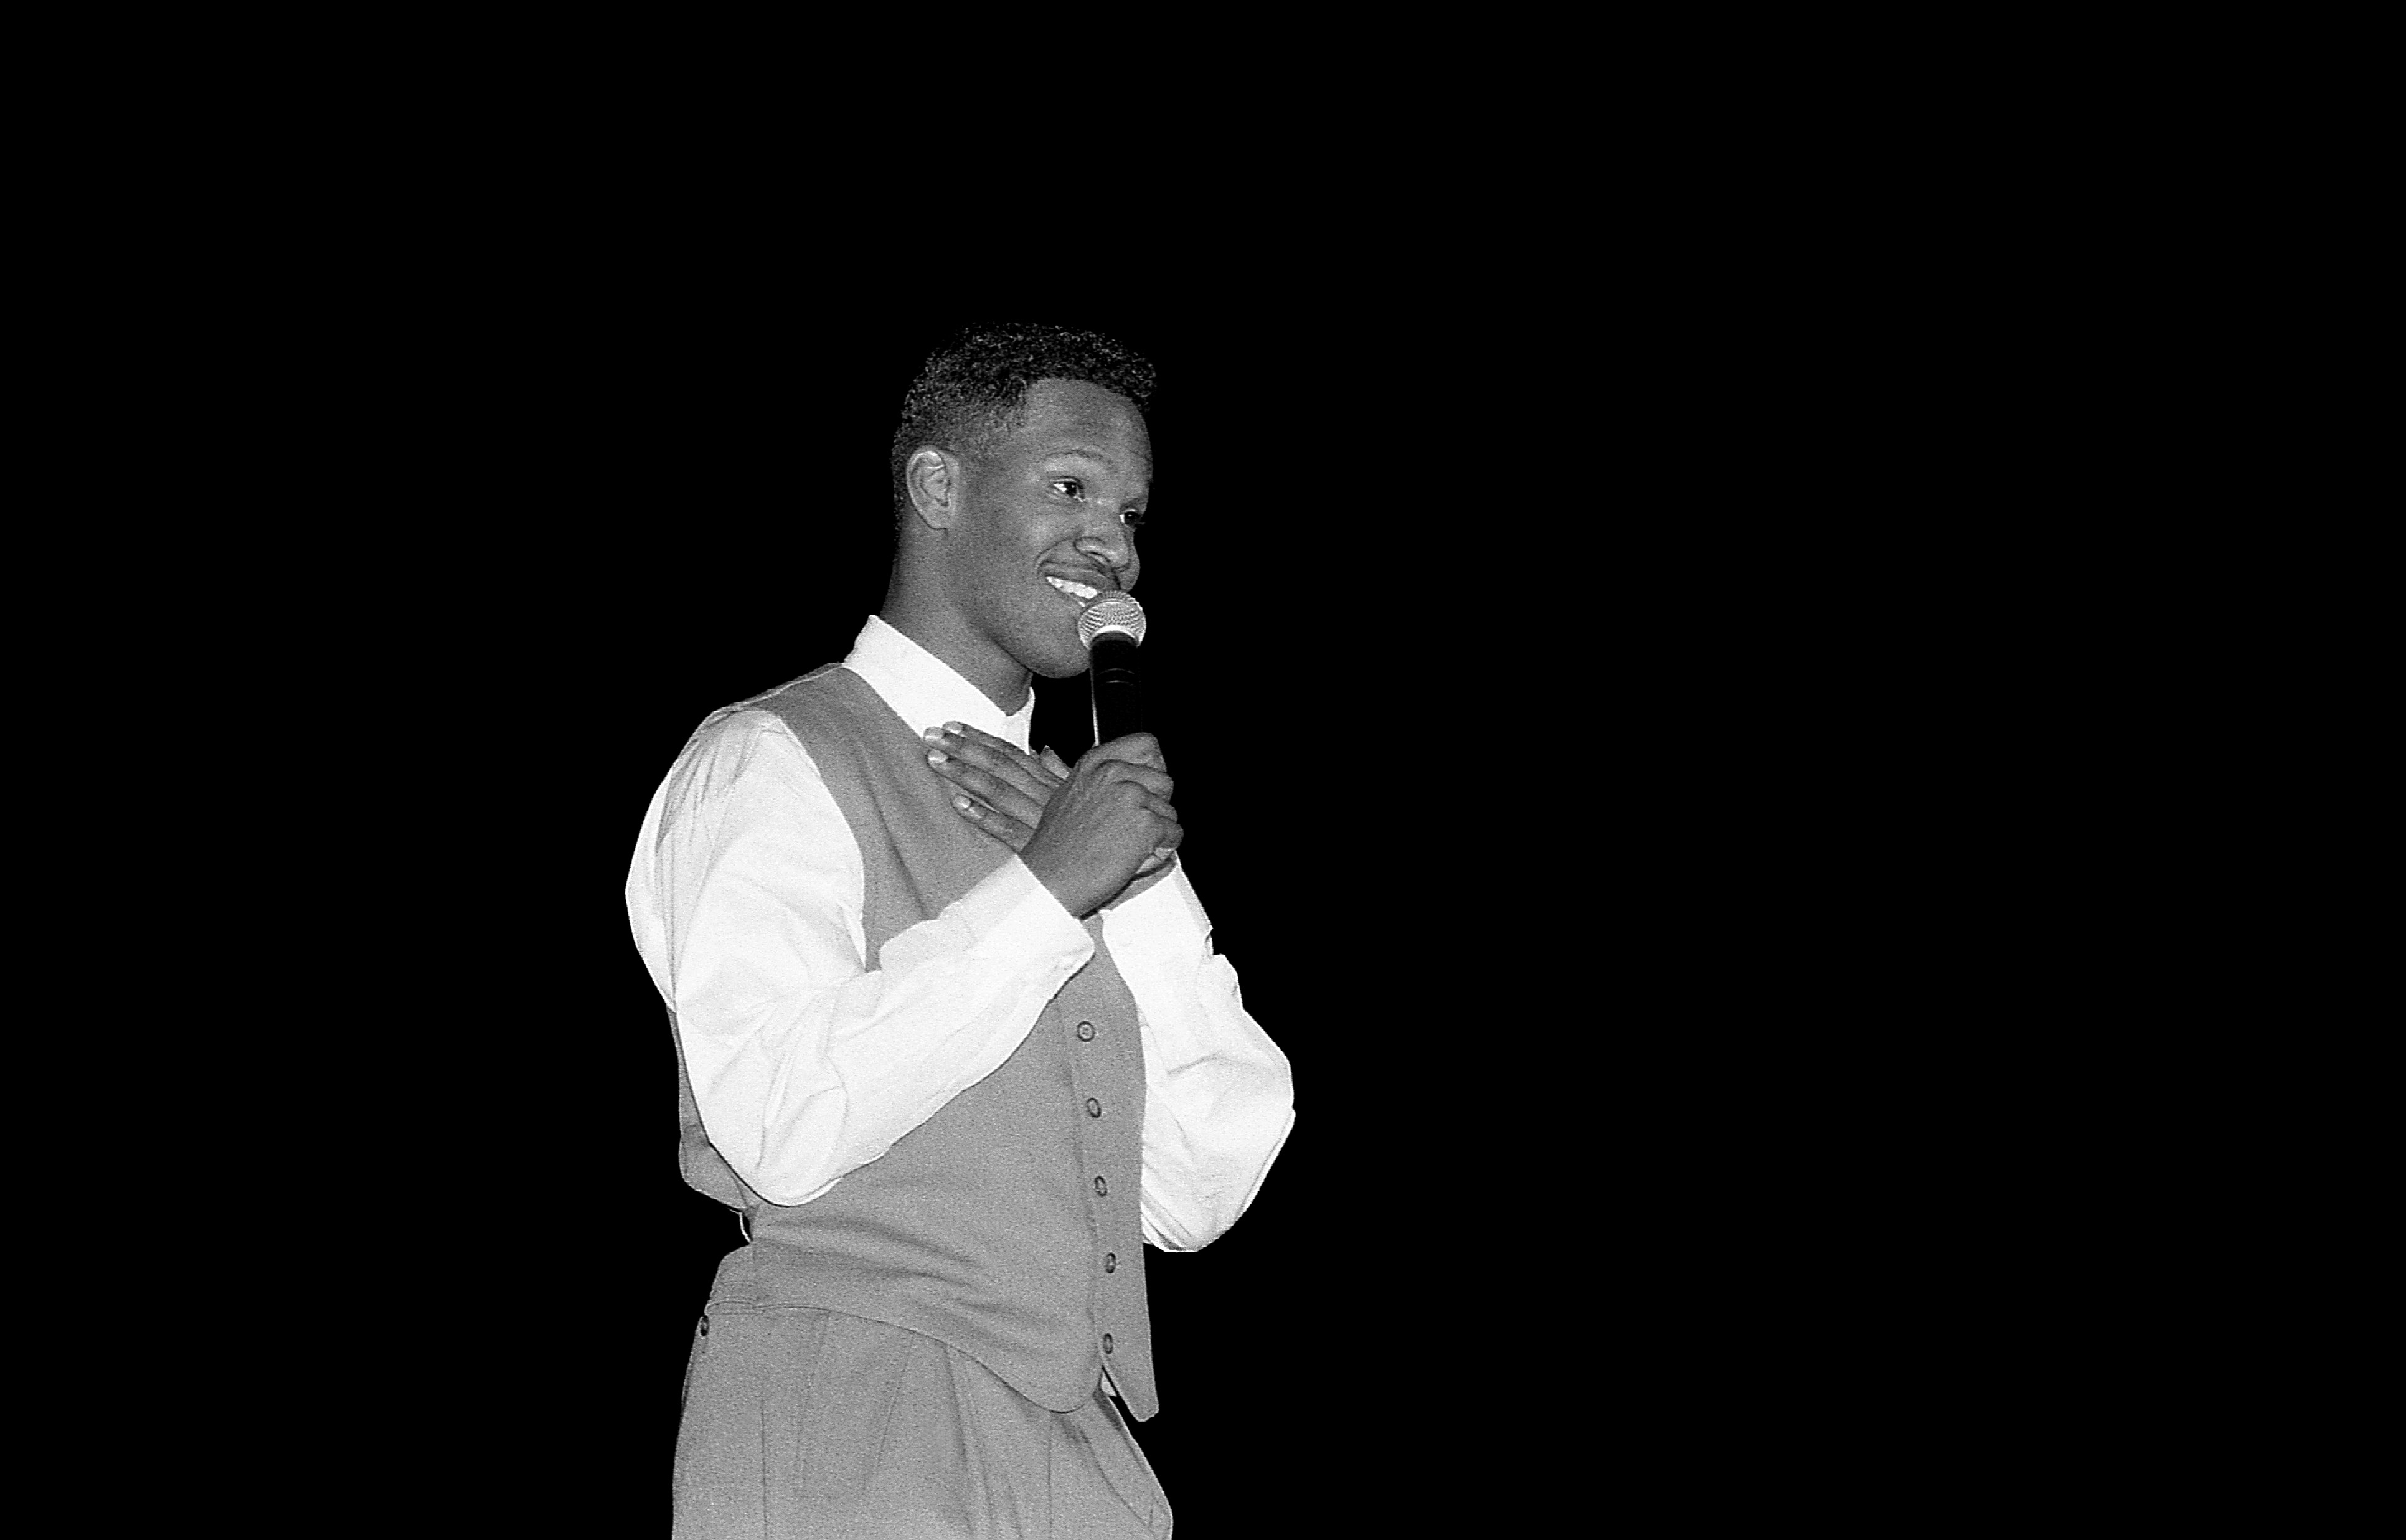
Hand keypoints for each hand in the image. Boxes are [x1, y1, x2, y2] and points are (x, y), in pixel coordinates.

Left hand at [925, 724, 1177, 881]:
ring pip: (999, 790)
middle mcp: (1044, 796)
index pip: (1011, 753)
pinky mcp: (1038, 846)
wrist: (1127, 860)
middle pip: (999, 765)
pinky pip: (1008, 829)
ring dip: (965, 774)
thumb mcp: (1090, 794)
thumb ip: (1065, 772)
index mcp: (1054, 783)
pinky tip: (960, 804)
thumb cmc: (1105, 830)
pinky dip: (984, 816)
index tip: (953, 724)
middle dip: (964, 748)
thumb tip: (1045, 751)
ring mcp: (1039, 820)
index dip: (981, 738)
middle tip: (931, 734)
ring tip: (935, 760)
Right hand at [1010, 732, 1182, 919]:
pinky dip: (1163, 849)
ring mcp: (1131, 797)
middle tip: (1133, 827)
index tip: (1148, 786)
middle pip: (1164, 782)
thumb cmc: (1055, 848)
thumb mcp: (1067, 796)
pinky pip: (1174, 833)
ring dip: (1158, 832)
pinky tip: (1138, 856)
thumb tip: (1110, 770)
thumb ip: (1096, 780)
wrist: (1050, 879)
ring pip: (1169, 811)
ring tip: (1128, 846)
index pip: (1146, 744)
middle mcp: (1114, 774)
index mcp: (1095, 764)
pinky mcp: (1146, 824)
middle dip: (1156, 807)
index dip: (1153, 768)